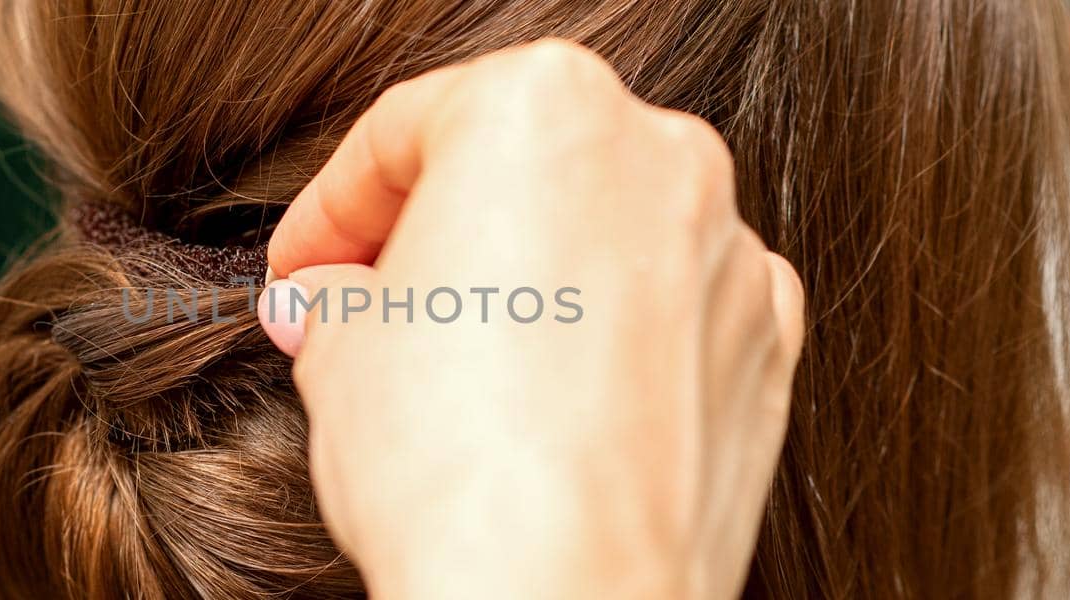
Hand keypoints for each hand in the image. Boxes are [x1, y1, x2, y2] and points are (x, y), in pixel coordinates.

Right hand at [261, 39, 804, 598]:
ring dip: (523, 285)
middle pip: (514, 171)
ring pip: (597, 237)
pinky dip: (608, 338)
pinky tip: (550, 402)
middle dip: (431, 236)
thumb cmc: (452, 460)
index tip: (305, 266)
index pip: (404, 134)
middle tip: (363, 305)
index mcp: (544, 108)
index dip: (331, 209)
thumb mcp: (340, 350)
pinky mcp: (764, 346)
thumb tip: (332, 300)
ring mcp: (725, 252)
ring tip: (452, 368)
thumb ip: (338, 295)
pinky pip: (667, 311)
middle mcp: (658, 156)